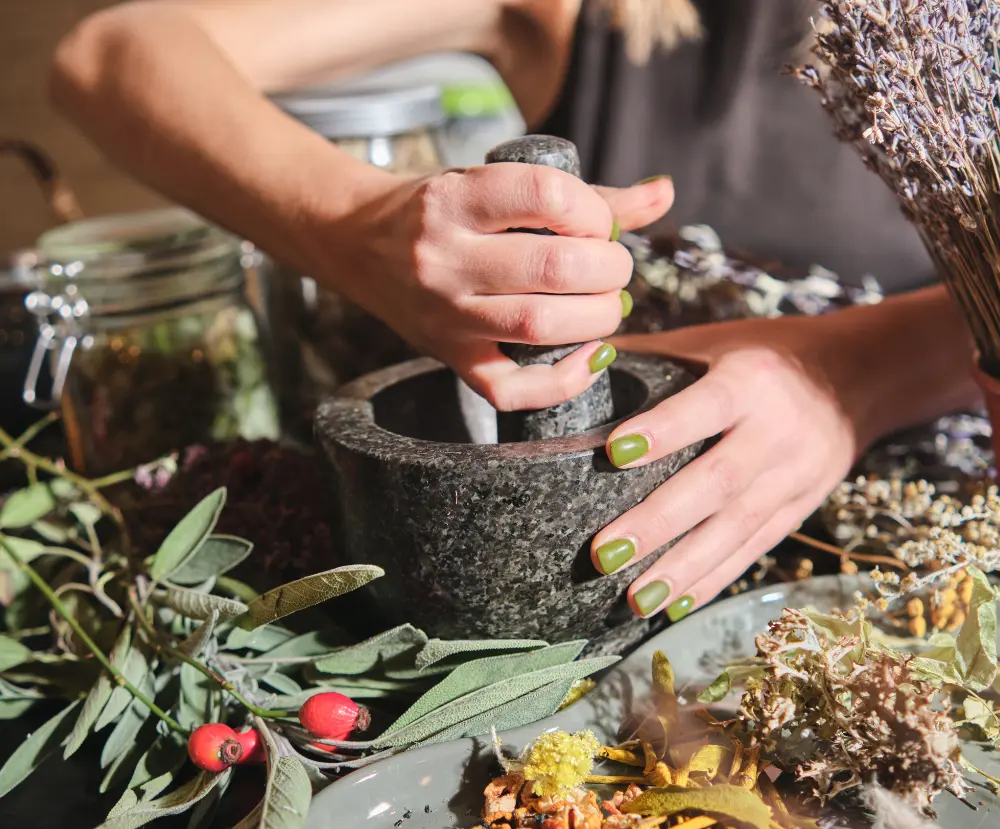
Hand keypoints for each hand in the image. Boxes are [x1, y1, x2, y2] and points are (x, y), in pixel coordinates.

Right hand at [325, 166, 673, 409]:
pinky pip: (511, 390)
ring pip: (538, 326)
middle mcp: (444, 258)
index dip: (594, 212)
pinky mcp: (450, 358)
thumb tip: (662, 193)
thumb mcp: (493, 182)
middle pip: (554, 268)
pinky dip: (564, 381)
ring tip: (606, 306)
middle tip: (613, 269)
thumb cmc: (439, 210)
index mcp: (455, 199)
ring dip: (597, 318)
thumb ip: (581, 193)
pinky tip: (589, 356)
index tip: (600, 224)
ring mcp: (446, 315)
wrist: (359, 245)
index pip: (546, 196)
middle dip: (609, 269)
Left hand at [590, 314, 875, 620]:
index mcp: (752, 380)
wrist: (857, 378)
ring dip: (683, 568)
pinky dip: (713, 579)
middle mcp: (779, 430)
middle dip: (659, 522)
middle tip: (604, 555)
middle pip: (717, 482)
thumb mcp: (715, 343)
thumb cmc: (763, 355)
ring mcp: (795, 476)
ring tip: (635, 599)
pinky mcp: (800, 508)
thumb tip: (572, 366)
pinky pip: (753, 548)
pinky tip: (675, 604)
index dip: (663, 430)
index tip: (613, 453)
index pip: (705, 407)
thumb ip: (652, 357)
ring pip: (736, 528)